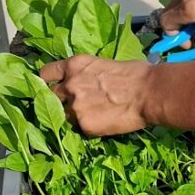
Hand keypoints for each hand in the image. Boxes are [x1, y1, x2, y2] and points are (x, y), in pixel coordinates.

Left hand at [39, 55, 155, 136]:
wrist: (148, 92)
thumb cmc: (135, 74)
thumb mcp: (103, 65)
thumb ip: (86, 74)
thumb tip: (85, 82)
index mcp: (74, 65)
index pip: (46, 73)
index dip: (46, 82)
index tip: (50, 87)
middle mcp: (70, 85)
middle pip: (49, 97)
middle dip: (57, 102)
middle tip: (72, 106)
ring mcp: (75, 106)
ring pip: (63, 116)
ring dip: (73, 117)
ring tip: (91, 116)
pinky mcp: (84, 125)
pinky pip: (80, 129)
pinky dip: (88, 128)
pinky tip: (102, 124)